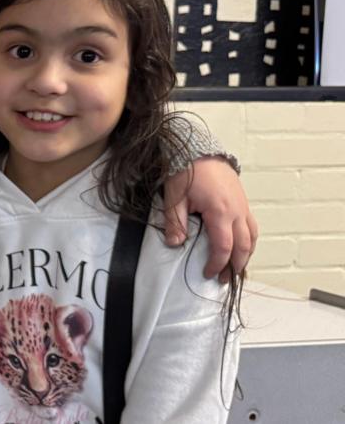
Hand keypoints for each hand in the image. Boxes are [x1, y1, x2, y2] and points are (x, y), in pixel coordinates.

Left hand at [162, 157, 257, 281]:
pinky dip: (249, 240)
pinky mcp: (242, 201)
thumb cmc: (186, 170)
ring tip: (236, 267)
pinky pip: (251, 225)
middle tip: (225, 279)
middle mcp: (237, 211)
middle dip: (235, 265)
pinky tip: (240, 246)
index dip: (217, 264)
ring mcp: (242, 205)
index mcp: (220, 212)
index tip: (208, 273)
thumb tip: (175, 244)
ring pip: (252, 236)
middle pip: (244, 246)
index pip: (223, 247)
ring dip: (246, 254)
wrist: (199, 149)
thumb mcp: (174, 197)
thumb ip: (175, 223)